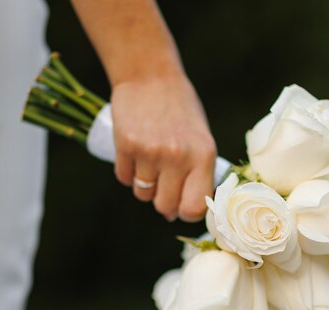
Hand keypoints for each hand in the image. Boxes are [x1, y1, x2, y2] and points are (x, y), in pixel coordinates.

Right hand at [110, 72, 216, 221]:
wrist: (150, 75)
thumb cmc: (181, 110)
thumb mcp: (200, 140)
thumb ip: (196, 175)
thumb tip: (177, 214)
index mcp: (203, 156)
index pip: (194, 207)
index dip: (187, 212)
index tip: (183, 206)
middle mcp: (178, 157)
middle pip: (165, 206)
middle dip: (164, 202)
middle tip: (165, 183)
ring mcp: (150, 152)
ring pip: (143, 195)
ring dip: (145, 187)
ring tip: (151, 164)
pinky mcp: (126, 145)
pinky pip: (124, 179)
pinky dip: (128, 174)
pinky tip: (135, 156)